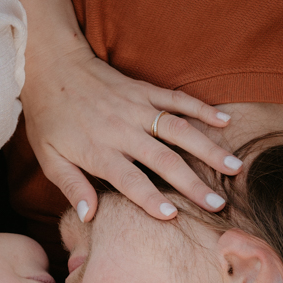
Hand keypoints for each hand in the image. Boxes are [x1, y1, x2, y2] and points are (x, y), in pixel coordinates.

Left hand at [21, 43, 239, 220]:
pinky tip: (225, 122)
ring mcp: (137, 107)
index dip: (150, 199)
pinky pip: (177, 99)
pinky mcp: (144, 90)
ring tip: (233, 167)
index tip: (173, 216)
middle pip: (163, 160)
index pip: (129, 180)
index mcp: (99, 151)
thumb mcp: (49, 157)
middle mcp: (122, 130)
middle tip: (218, 204)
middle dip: (193, 183)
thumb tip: (89, 217)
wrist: (52, 66)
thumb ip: (72, 186)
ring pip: (179, 130)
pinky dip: (202, 110)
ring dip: (208, 149)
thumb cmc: (49, 117)